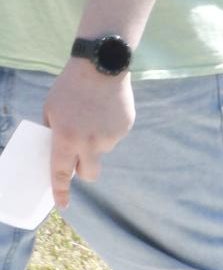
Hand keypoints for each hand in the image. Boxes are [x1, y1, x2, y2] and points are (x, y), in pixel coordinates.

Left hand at [43, 60, 135, 209]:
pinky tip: (106, 109)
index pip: (62, 174)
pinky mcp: (125, 127)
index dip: (61, 192)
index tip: (62, 205)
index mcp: (66, 139)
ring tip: (94, 114)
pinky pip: (114, 135)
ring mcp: (110, 137)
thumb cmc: (70, 85)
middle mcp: (90, 143)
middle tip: (80, 155)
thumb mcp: (50, 108)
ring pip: (102, 149)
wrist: (101, 65)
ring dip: (97, 140)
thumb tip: (56, 147)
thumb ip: (53, 131)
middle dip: (84, 170)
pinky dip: (109, 127)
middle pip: (90, 173)